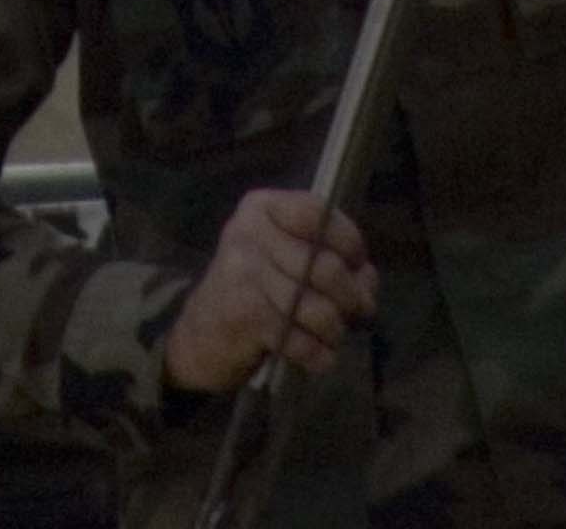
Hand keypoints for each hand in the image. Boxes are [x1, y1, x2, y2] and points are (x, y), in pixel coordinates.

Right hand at [162, 188, 376, 395]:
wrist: (198, 333)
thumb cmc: (252, 289)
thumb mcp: (282, 257)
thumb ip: (326, 257)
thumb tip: (367, 282)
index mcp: (262, 208)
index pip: (317, 213)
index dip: (348, 242)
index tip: (358, 266)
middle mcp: (249, 234)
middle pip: (323, 266)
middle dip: (351, 297)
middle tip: (356, 313)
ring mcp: (244, 275)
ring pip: (316, 307)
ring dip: (335, 329)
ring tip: (334, 335)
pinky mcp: (244, 317)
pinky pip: (300, 339)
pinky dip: (318, 354)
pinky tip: (320, 357)